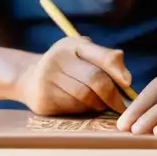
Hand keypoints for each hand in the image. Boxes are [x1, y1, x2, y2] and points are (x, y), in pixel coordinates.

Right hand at [15, 36, 131, 115]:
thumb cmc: (67, 66)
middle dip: (112, 95)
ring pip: (85, 97)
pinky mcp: (44, 100)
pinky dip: (85, 110)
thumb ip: (106, 60)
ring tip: (102, 104)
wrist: (29, 79)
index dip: (117, 71)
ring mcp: (47, 80)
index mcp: (71, 45)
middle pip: (95, 80)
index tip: (128, 83)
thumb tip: (127, 79)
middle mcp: (57, 59)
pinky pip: (73, 108)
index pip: (101, 56)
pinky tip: (85, 107)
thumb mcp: (83, 55)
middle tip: (121, 105)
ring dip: (99, 104)